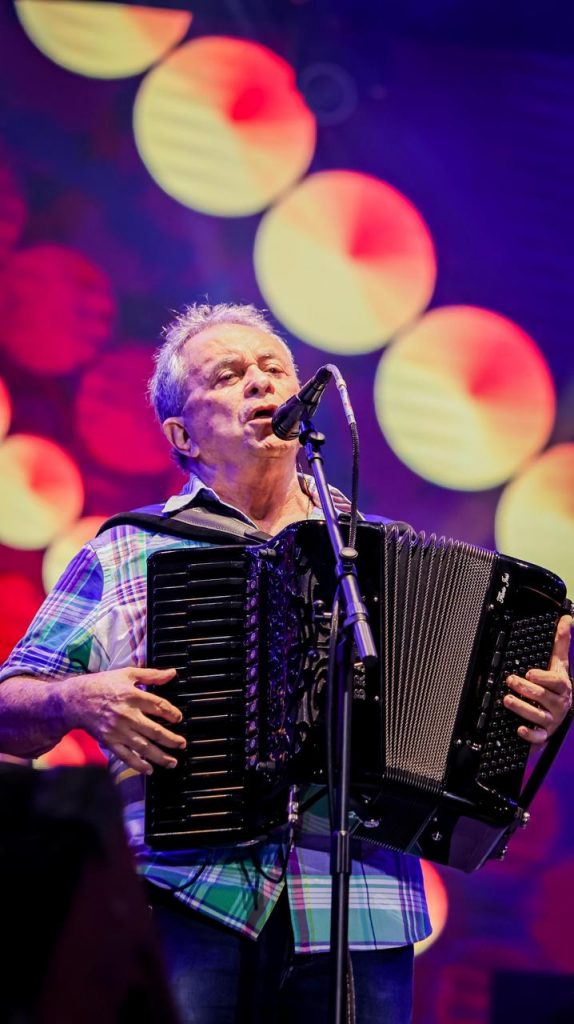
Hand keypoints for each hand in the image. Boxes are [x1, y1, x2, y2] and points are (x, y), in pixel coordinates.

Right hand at [61, 667, 185, 773]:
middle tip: (182, 744)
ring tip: (172, 762)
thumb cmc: (101, 684)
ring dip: (160, 756)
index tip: (178, 719)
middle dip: (172, 739)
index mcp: (132, 696)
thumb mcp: (127, 674)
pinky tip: (150, 770)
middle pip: (155, 730)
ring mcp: (118, 730)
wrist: (74, 700)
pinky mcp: (109, 741)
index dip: (172, 714)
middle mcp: (127, 715)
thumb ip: (151, 675)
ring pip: (144, 746)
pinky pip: (126, 756)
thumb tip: (172, 673)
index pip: (159, 706)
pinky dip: (138, 765)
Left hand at [503, 614, 572, 745]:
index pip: (556, 682)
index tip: (528, 673)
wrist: (556, 717)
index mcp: (561, 686)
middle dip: (526, 690)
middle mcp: (559, 704)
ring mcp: (552, 720)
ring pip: (538, 716)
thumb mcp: (558, 664)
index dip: (542, 677)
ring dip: (522, 709)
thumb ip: (560, 643)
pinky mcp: (544, 735)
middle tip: (510, 682)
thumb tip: (567, 619)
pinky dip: (529, 734)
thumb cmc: (554, 688)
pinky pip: (538, 737)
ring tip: (507, 700)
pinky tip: (519, 729)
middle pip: (543, 697)